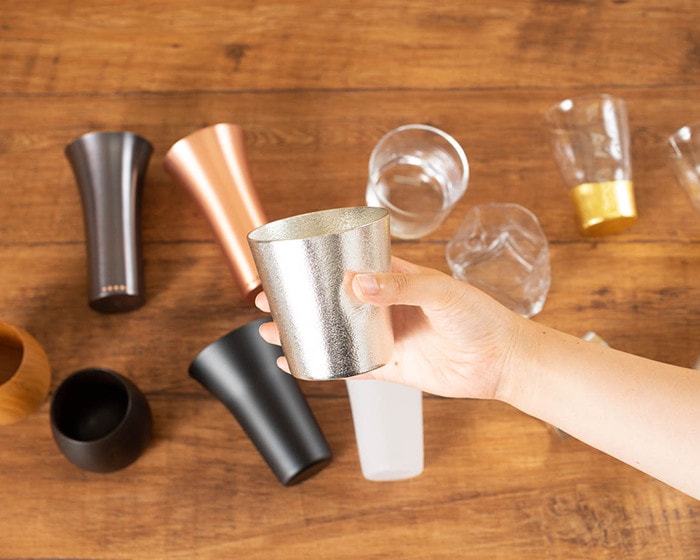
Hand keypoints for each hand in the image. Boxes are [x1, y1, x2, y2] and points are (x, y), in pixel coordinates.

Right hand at [256, 256, 526, 398]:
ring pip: (332, 332)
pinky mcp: (387, 366)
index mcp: (393, 278)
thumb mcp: (441, 291)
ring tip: (270, 332)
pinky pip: (347, 366)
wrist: (500, 360)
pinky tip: (296, 363)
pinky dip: (321, 365)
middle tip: (265, 299)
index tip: (287, 261)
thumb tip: (357, 283)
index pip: (346, 264)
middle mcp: (382, 306)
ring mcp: (382, 336)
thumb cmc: (478, 316)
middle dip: (297, 298)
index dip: (316, 263)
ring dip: (301, 331)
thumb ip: (402, 286)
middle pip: (329, 300)